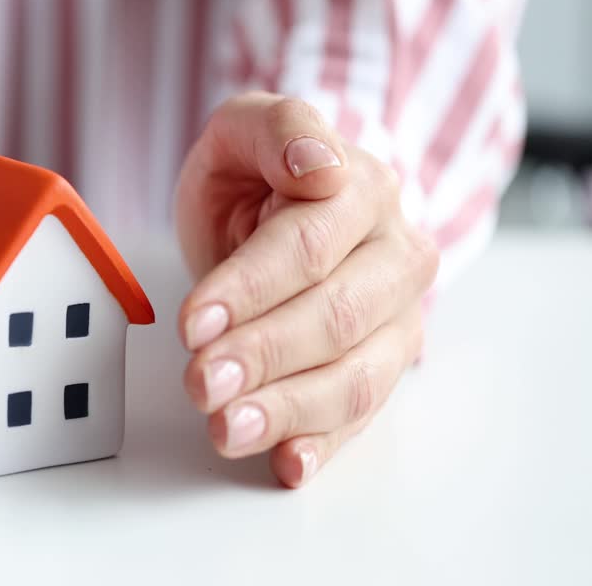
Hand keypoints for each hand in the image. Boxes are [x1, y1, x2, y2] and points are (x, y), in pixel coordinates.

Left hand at [174, 92, 436, 486]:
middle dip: (263, 356)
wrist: (289, 200)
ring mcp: (398, 317)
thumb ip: (279, 130)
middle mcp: (395, 256)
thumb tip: (317, 166)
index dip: (249, 289)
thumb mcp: (246, 128)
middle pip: (334, 317)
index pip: (306, 247)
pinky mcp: (385, 364)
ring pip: (354, 375)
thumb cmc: (259, 170)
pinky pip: (362, 414)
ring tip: (225, 429)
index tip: (193, 322)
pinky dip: (324, 444)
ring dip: (287, 410)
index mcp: (362, 189)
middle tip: (201, 383)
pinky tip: (286, 464)